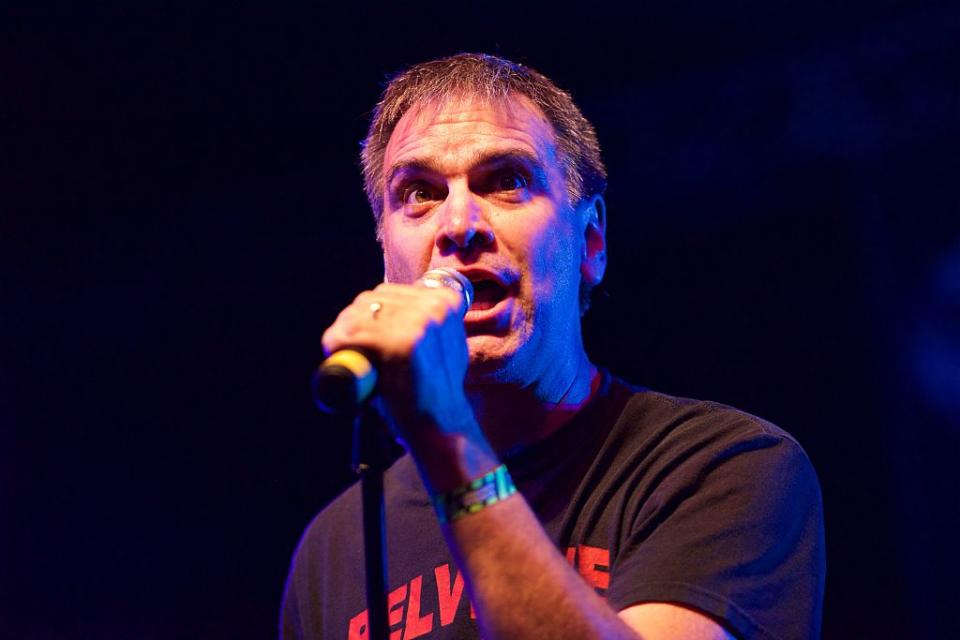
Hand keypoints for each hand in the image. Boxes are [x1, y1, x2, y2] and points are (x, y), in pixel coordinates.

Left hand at [321, 282, 478, 449]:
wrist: (442, 424)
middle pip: (370, 299)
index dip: (368, 313)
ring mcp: (419, 323)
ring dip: (342, 334)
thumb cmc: (435, 387)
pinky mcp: (402, 344)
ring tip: (346, 356)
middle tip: (349, 349)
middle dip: (352, 322)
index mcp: (444, 300)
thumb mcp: (442, 343)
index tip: (361, 334)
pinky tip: (338, 357)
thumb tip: (389, 308)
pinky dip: (337, 345)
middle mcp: (434, 306)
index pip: (388, 292)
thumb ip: (426, 321)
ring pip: (357, 315)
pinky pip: (353, 335)